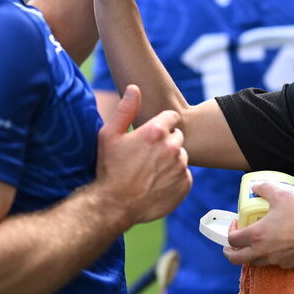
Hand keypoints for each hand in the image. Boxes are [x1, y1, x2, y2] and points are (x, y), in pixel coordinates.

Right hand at [96, 84, 191, 225]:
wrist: (114, 205)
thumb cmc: (109, 169)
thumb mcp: (109, 135)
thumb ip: (125, 109)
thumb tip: (135, 87)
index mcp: (156, 132)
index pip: (172, 117)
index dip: (161, 124)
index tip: (151, 134)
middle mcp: (172, 148)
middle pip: (177, 137)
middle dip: (165, 142)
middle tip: (146, 156)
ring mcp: (180, 167)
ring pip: (181, 156)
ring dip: (170, 160)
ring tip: (150, 171)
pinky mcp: (185, 185)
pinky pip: (184, 175)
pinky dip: (174, 178)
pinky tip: (156, 183)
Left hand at [223, 182, 293, 267]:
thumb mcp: (281, 196)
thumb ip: (265, 189)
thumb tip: (256, 187)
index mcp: (256, 235)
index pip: (232, 240)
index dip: (230, 232)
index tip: (237, 224)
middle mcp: (261, 251)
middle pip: (236, 259)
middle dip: (230, 253)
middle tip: (232, 246)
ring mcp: (274, 260)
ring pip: (254, 262)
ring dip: (250, 255)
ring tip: (254, 246)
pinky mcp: (286, 264)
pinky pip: (273, 263)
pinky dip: (270, 257)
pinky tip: (276, 248)